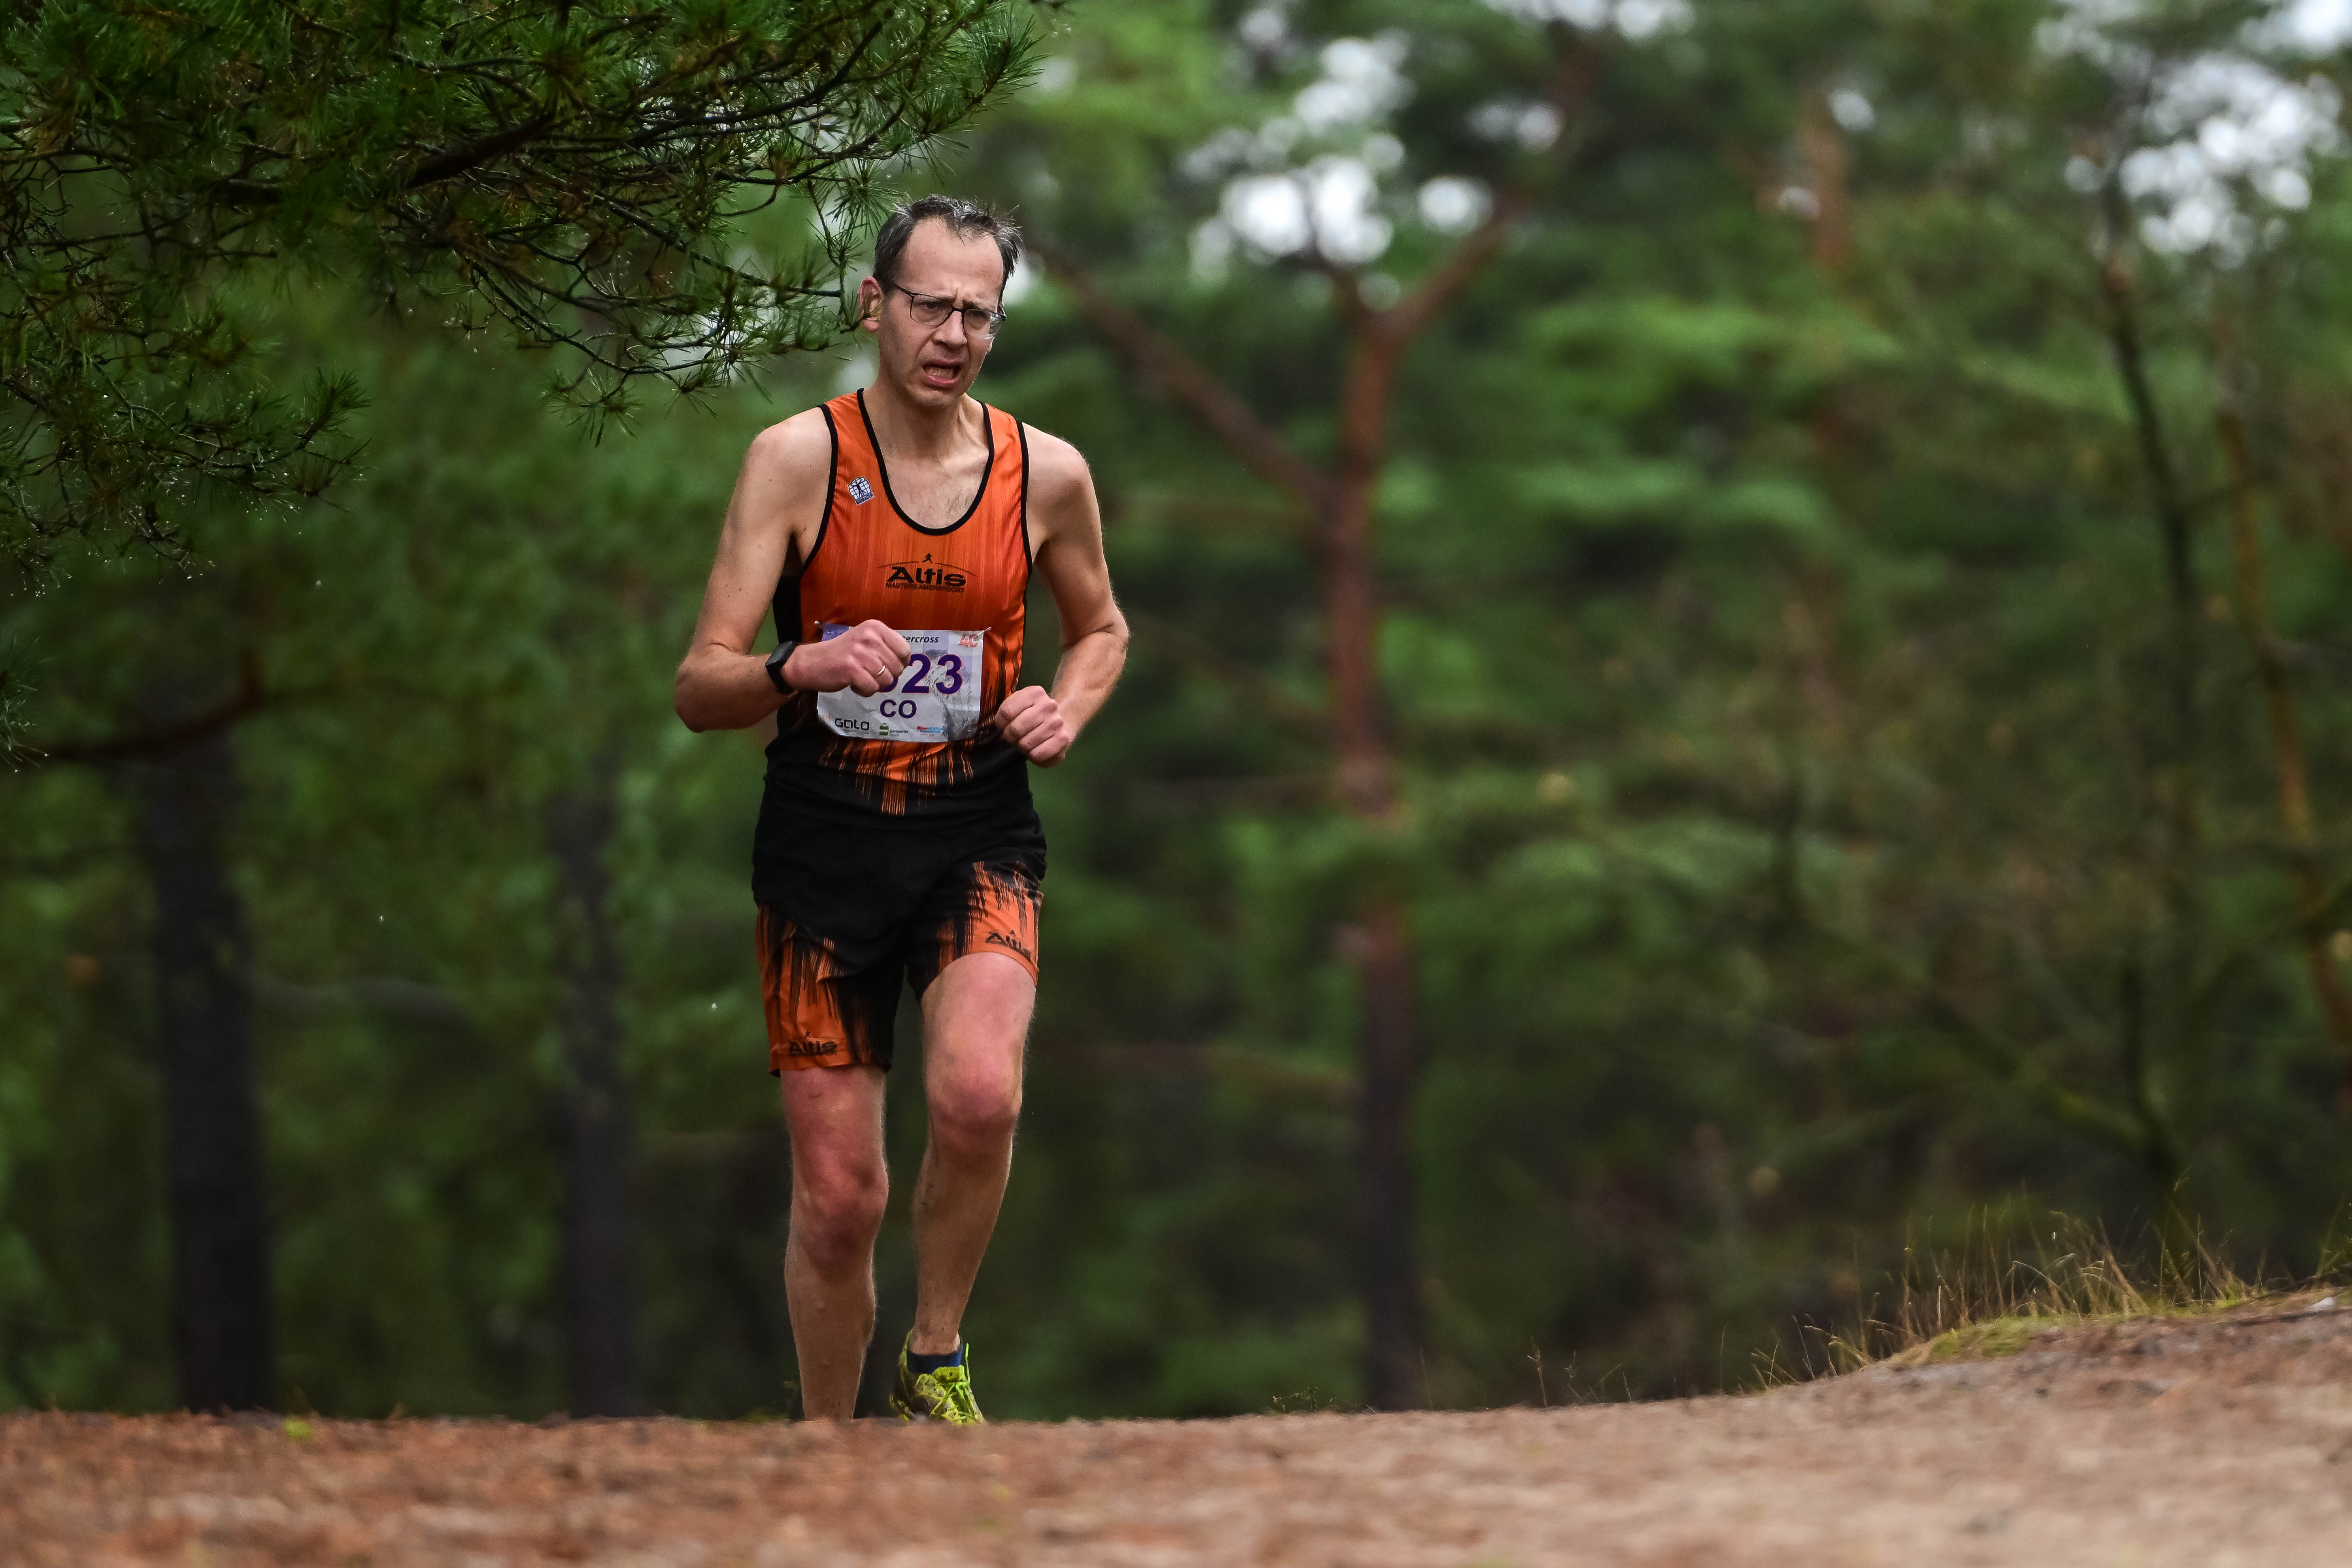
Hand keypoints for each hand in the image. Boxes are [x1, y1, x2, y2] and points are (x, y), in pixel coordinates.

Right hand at [785, 620, 909, 695]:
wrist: (811, 662)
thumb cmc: (842, 653)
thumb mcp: (865, 641)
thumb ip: (886, 647)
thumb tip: (907, 663)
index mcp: (875, 627)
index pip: (905, 650)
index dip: (899, 663)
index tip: (885, 665)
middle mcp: (870, 637)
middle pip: (897, 667)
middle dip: (886, 676)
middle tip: (869, 673)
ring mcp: (860, 653)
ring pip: (887, 680)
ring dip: (874, 685)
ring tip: (860, 677)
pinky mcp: (851, 669)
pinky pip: (872, 688)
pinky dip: (864, 691)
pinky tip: (853, 683)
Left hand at [992, 685, 1074, 765]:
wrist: (1061, 722)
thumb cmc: (1033, 716)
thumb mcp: (1020, 706)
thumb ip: (1007, 712)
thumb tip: (998, 730)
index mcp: (1035, 693)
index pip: (1007, 711)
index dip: (1000, 723)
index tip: (1002, 726)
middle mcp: (1048, 705)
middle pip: (1016, 728)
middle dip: (1009, 737)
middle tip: (1012, 738)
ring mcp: (1056, 722)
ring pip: (1026, 743)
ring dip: (1021, 747)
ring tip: (1024, 742)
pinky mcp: (1062, 739)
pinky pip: (1038, 754)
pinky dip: (1032, 755)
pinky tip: (1035, 749)